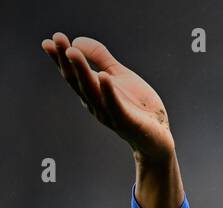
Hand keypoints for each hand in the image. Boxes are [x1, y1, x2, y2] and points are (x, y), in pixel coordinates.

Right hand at [41, 33, 174, 162]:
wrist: (158, 136)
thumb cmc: (137, 105)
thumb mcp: (118, 76)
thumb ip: (101, 58)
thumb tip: (77, 41)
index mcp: (91, 92)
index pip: (72, 74)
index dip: (59, 58)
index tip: (47, 42)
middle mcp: (95, 103)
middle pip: (77, 80)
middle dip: (65, 60)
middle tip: (56, 39)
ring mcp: (108, 113)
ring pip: (91, 91)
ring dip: (82, 70)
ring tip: (72, 51)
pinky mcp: (126, 121)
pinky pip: (115, 106)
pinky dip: (108, 92)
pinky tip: (104, 76)